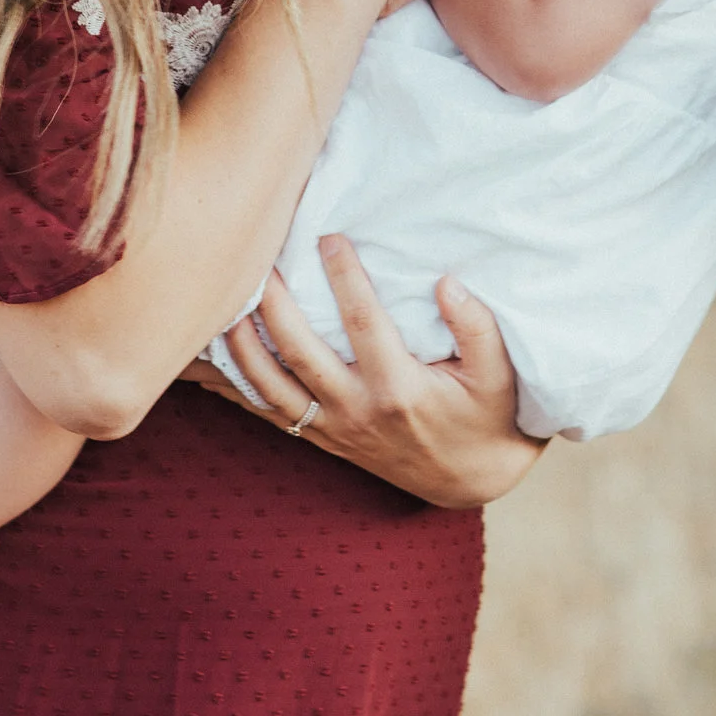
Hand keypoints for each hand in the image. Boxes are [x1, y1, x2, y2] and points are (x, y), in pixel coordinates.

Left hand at [185, 234, 544, 507]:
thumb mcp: (501, 374)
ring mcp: (336, 429)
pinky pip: (268, 412)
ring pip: (271, 387)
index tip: (330, 236)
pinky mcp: (323, 438)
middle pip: (300, 353)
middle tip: (261, 258)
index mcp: (402, 389)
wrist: (472, 478)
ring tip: (227, 300)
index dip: (344, 277)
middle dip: (275, 304)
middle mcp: (360, 411)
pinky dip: (237, 386)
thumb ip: (478, 327)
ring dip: (243, 345)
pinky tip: (214, 358)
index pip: (364, 323)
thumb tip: (447, 282)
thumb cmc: (488, 415)